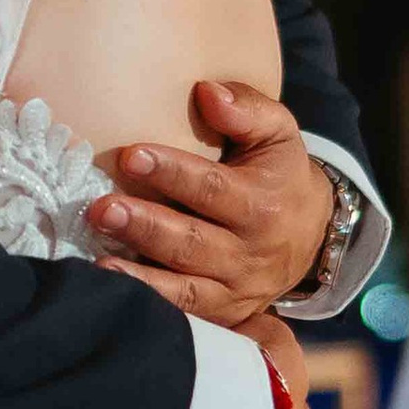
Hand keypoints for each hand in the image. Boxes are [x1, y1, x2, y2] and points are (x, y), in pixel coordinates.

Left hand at [86, 81, 334, 321]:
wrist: (310, 237)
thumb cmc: (279, 175)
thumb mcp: (278, 135)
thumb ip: (248, 110)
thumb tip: (207, 91)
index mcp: (263, 206)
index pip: (212, 189)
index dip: (171, 173)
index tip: (131, 155)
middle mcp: (250, 254)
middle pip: (192, 243)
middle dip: (145, 226)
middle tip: (101, 209)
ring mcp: (233, 290)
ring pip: (185, 289)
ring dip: (139, 275)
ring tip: (98, 257)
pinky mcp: (220, 315)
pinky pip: (183, 317)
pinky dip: (149, 307)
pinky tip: (112, 292)